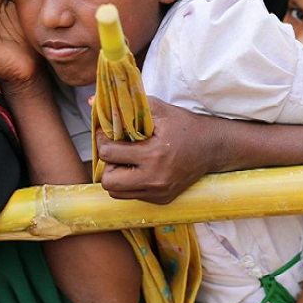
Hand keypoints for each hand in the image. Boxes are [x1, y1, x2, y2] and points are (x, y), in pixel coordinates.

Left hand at [95, 96, 216, 202]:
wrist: (213, 148)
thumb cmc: (184, 126)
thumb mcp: (158, 109)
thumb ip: (126, 104)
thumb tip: (90, 101)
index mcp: (154, 154)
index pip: (109, 154)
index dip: (104, 141)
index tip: (109, 134)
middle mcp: (156, 178)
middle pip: (109, 181)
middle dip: (108, 164)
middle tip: (118, 152)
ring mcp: (159, 192)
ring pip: (117, 193)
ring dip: (117, 177)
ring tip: (128, 162)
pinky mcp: (162, 200)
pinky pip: (133, 196)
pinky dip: (131, 184)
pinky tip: (141, 169)